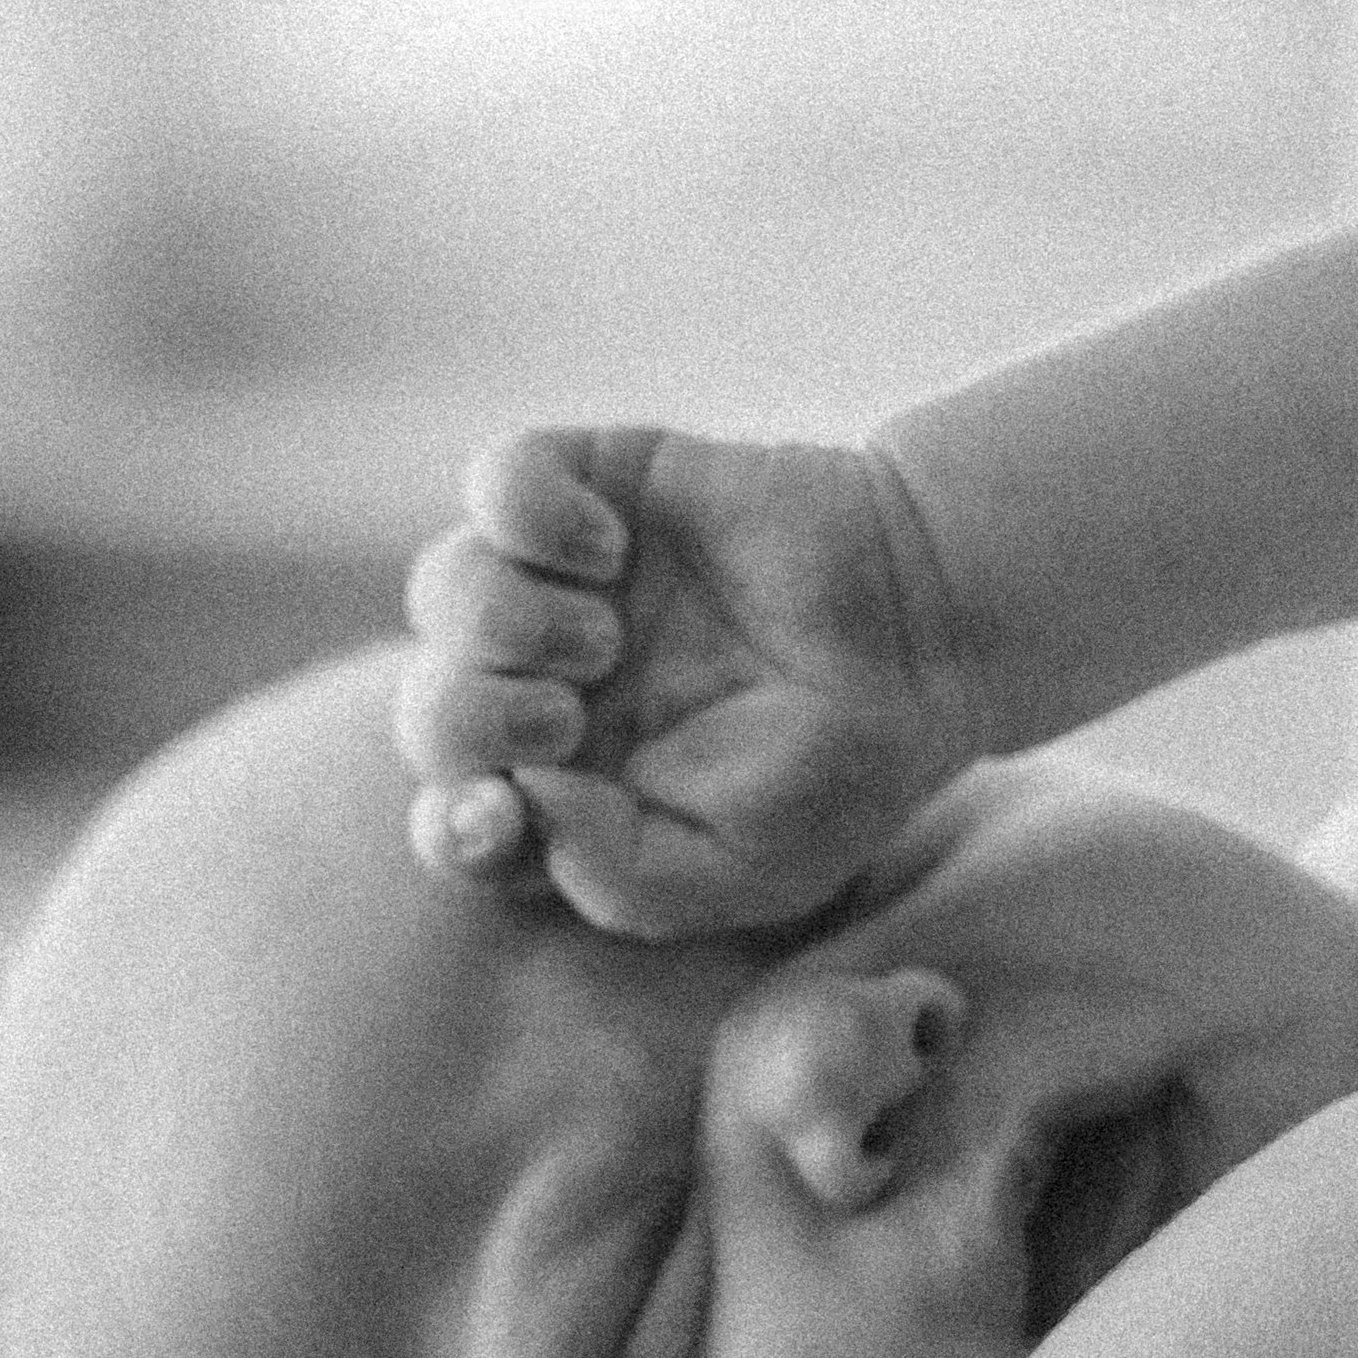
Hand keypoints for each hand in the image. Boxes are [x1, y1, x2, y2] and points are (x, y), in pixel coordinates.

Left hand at [397, 427, 972, 938]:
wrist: (926, 629)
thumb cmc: (842, 767)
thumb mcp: (746, 874)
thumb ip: (619, 878)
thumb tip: (520, 796)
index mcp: (573, 794)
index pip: (456, 822)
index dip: (452, 826)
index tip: (501, 811)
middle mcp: (550, 689)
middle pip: (430, 707)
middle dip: (474, 719)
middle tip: (570, 715)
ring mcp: (564, 583)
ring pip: (444, 589)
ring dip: (500, 621)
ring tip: (599, 636)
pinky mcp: (595, 486)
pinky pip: (495, 479)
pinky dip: (528, 513)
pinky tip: (607, 544)